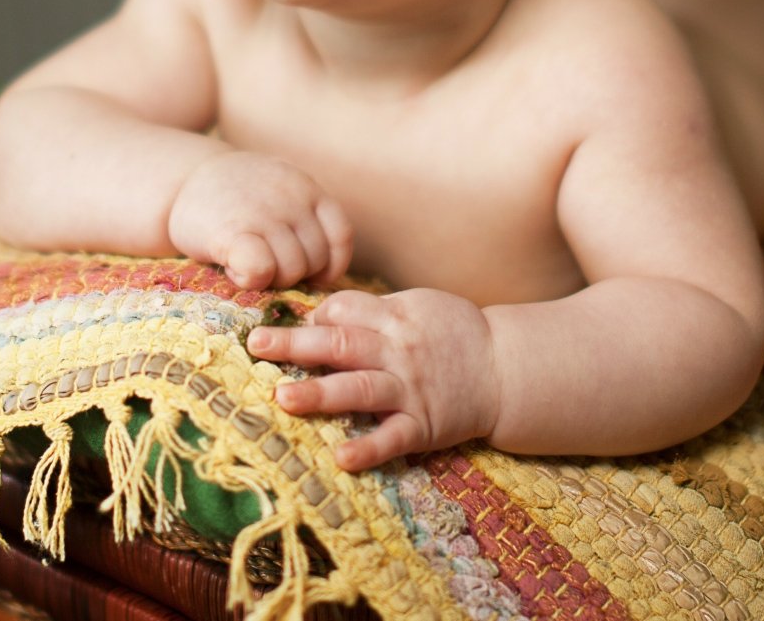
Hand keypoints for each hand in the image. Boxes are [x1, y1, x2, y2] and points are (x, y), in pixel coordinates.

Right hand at [167, 152, 352, 289]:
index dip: (330, 264)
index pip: (341, 236)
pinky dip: (251, 281)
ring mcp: (262, 213)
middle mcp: (290, 198)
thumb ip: (306, 220)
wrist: (184, 180)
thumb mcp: (282, 191)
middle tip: (264, 264)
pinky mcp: (231, 232)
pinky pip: (260, 271)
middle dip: (294, 273)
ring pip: (291, 270)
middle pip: (315, 260)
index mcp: (307, 188)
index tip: (310, 273)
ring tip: (247, 263)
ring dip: (270, 279)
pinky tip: (235, 271)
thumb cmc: (238, 197)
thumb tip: (328, 275)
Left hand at [244, 288, 499, 471]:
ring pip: (359, 389)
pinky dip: (368, 449)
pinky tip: (341, 458)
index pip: (345, 310)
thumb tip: (319, 314)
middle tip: (257, 345)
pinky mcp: (423, 425)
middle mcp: (398, 351)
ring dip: (320, 394)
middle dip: (296, 345)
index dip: (315, 316)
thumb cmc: (455, 333)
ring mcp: (410, 389)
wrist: (506, 368)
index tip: (291, 325)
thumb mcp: (419, 305)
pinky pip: (392, 438)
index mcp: (396, 317)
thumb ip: (374, 309)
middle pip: (341, 345)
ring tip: (283, 398)